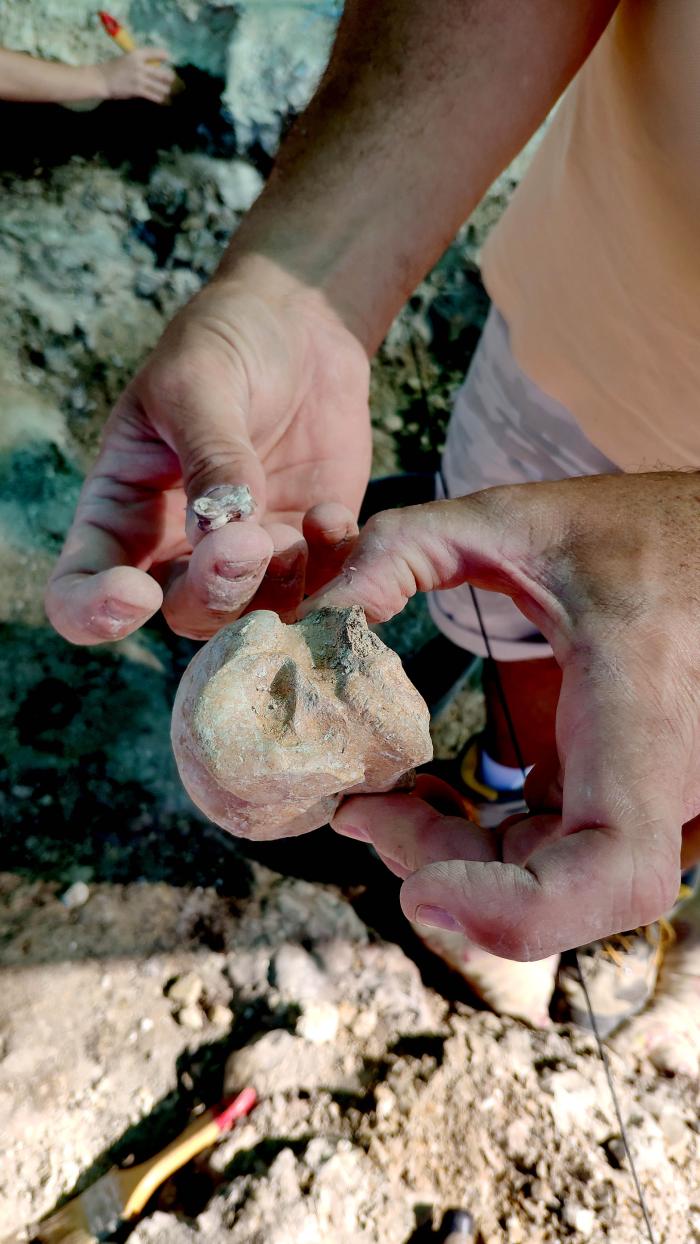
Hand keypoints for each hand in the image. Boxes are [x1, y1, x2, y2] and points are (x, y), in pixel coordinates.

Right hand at [46, 266, 370, 642]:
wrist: (301, 326)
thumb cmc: (225, 345)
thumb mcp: (197, 384)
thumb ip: (208, 458)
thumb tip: (218, 533)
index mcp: (122, 512)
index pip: (81, 591)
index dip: (95, 612)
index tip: (135, 595)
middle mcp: (179, 550)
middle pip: (184, 612)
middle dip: (215, 591)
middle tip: (249, 542)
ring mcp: (249, 557)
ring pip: (256, 616)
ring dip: (278, 586)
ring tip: (302, 525)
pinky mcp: (311, 551)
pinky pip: (321, 592)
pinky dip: (332, 571)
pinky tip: (333, 515)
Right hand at [97, 49, 173, 103]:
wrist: (101, 79)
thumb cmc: (114, 69)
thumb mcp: (127, 59)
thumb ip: (141, 62)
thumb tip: (156, 68)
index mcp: (137, 54)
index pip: (156, 52)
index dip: (165, 55)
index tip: (168, 58)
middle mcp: (140, 65)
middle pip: (163, 73)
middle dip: (170, 78)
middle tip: (173, 81)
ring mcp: (139, 78)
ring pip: (160, 86)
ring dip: (166, 90)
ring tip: (167, 92)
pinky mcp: (137, 90)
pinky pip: (153, 96)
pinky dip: (159, 98)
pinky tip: (162, 100)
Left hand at [305, 473, 699, 957]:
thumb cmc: (627, 532)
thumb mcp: (510, 519)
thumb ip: (403, 548)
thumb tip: (314, 615)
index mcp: (644, 711)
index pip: (613, 867)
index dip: (520, 913)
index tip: (423, 891)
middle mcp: (664, 776)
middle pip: (554, 890)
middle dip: (442, 867)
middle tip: (358, 810)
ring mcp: (654, 801)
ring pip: (550, 883)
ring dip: (454, 858)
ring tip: (377, 800)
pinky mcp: (627, 801)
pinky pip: (555, 856)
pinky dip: (484, 845)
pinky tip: (429, 798)